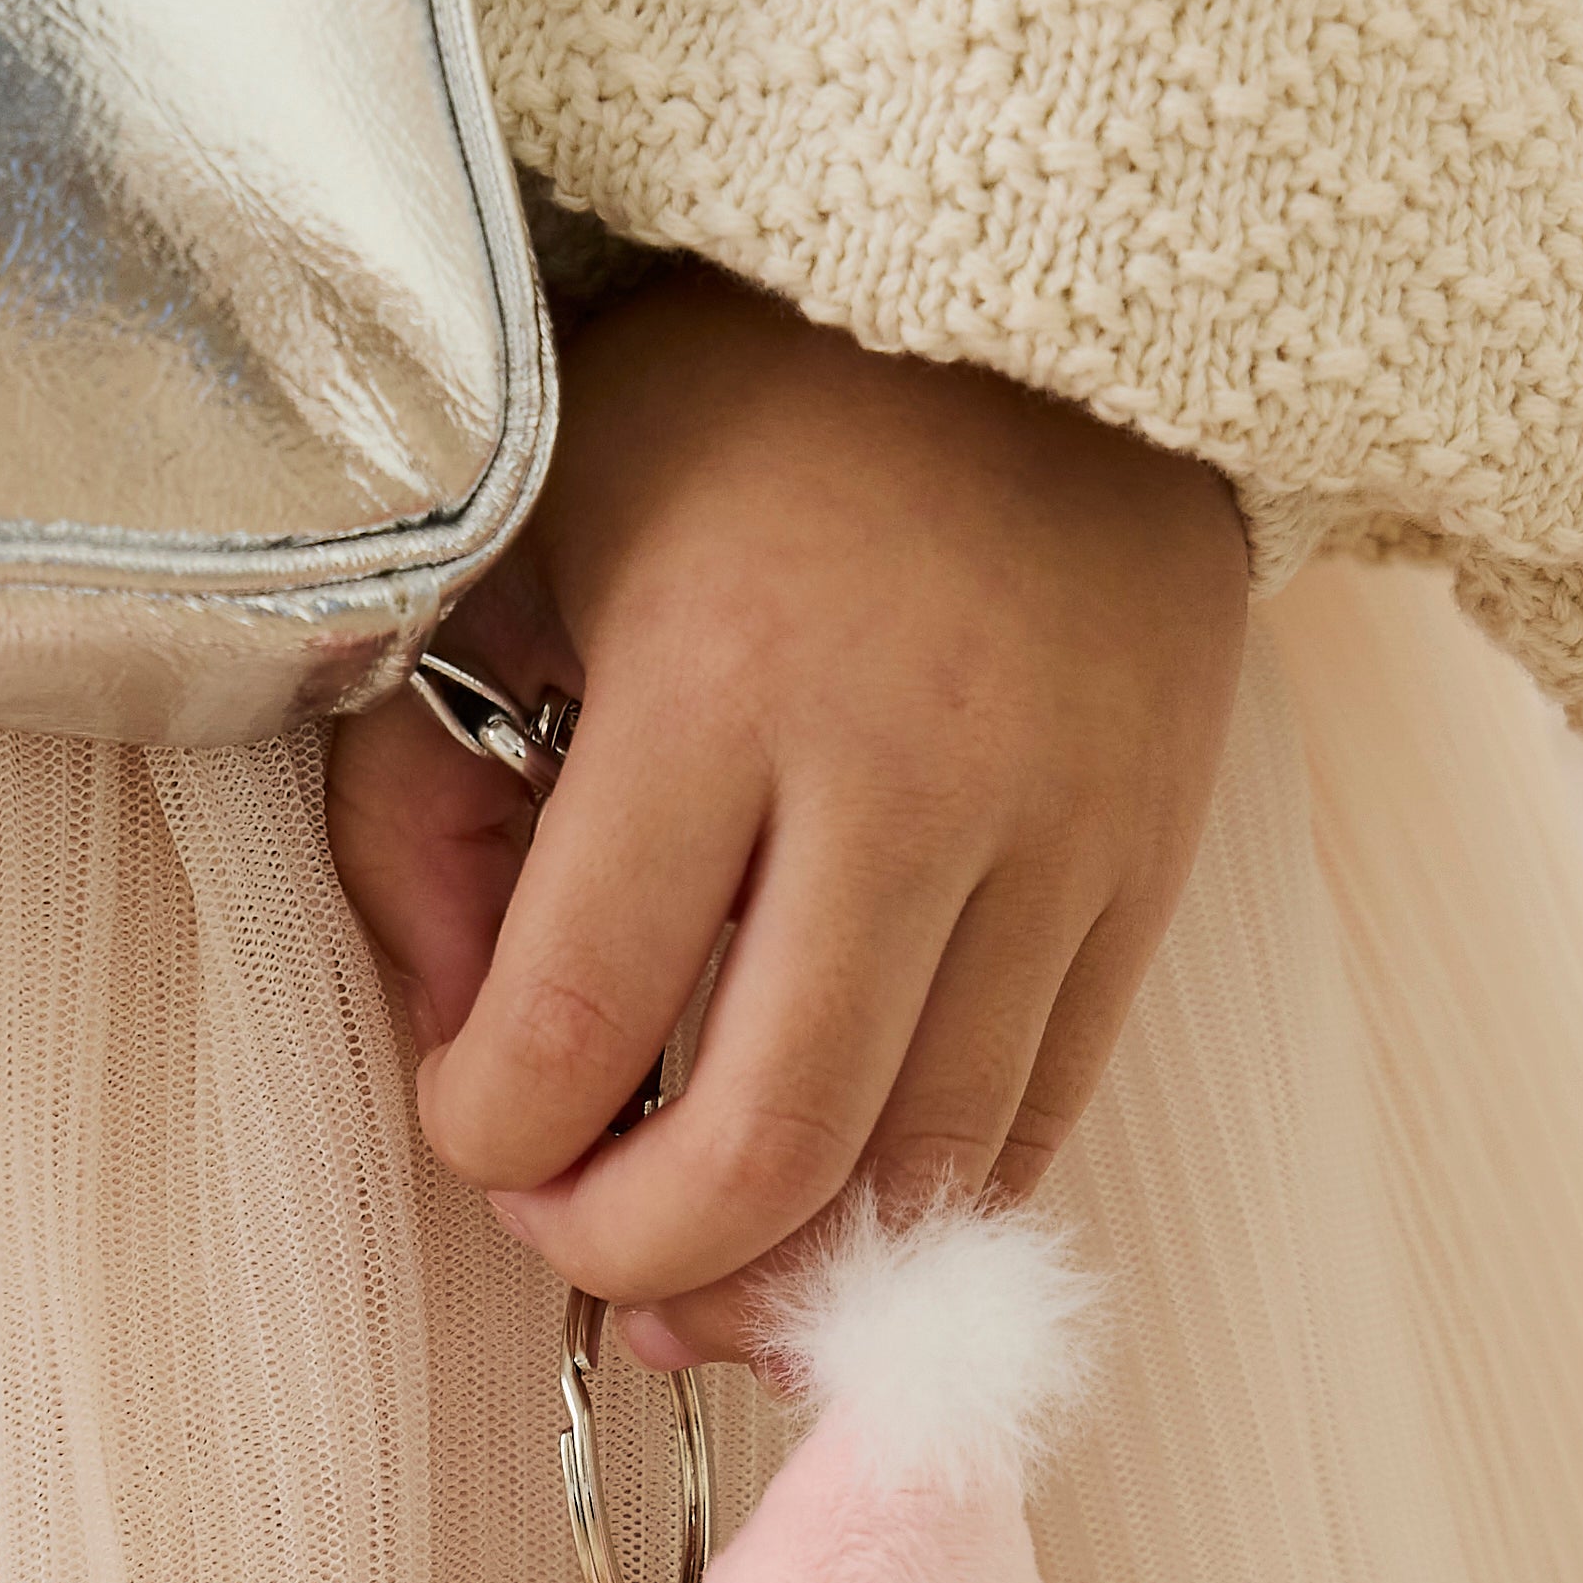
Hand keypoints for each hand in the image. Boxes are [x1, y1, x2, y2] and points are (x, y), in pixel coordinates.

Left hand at [327, 267, 1246, 1366]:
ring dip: (787, 1274)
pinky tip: (833, 1215)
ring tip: (693, 1284)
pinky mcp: (1150, 870)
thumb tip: (460, 1050)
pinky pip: (1040, 1119)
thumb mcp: (524, 552)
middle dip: (637, 1251)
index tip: (471, 1120)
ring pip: (925, 1168)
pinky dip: (923, 1212)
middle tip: (574, 1242)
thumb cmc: (740, 422)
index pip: (574, 1019)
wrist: (1045, 299)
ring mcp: (1058, 833)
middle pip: (771, 1141)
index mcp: (715, 678)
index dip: (491, 1135)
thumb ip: (433, 803)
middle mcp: (907, 772)